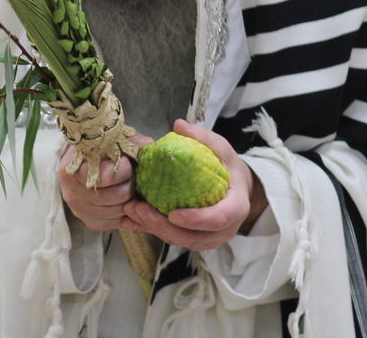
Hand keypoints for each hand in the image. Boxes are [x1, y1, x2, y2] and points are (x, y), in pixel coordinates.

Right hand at [58, 130, 154, 230]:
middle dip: (130, 183)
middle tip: (130, 174)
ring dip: (129, 198)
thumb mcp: (113, 138)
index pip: (106, 177)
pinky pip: (116, 222)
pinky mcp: (90, 222)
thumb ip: (131, 141)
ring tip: (125, 184)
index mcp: (73, 168)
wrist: (83, 161)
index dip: (124, 169)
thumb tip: (148, 146)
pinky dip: (125, 212)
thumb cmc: (99, 148)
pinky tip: (124, 198)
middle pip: (118, 195)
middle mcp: (71, 192)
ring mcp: (79, 210)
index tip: (126, 161)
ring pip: (120, 210)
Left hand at [120, 119, 266, 251]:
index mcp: (236, 207)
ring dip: (153, 229)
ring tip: (131, 210)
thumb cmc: (228, 168)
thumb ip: (203, 138)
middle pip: (194, 237)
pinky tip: (131, 219)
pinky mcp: (194, 240)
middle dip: (163, 226)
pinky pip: (172, 239)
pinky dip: (150, 230)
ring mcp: (210, 239)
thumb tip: (179, 125)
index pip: (219, 218)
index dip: (196, 219)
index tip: (173, 214)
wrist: (236, 188)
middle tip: (139, 209)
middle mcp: (224, 229)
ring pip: (180, 241)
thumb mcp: (222, 149)